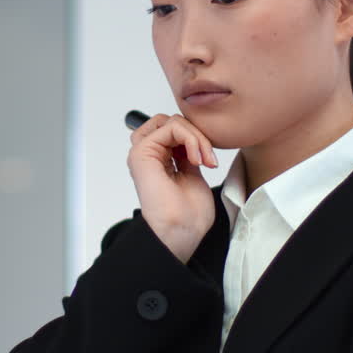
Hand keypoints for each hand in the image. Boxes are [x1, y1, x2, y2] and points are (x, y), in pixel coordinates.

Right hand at [126, 114, 217, 263]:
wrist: (182, 231)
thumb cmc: (188, 214)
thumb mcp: (193, 174)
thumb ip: (189, 154)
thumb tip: (194, 138)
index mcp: (158, 160)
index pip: (174, 130)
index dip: (196, 138)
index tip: (210, 160)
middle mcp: (148, 155)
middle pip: (171, 121)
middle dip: (196, 134)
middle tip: (208, 157)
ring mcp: (143, 153)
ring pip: (172, 121)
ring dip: (195, 136)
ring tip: (204, 159)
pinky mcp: (142, 153)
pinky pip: (170, 127)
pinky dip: (190, 138)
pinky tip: (196, 158)